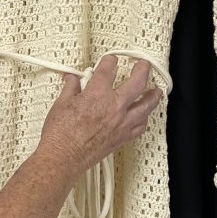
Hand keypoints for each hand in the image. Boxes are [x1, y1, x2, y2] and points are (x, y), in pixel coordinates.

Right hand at [38, 56, 162, 178]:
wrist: (63, 157)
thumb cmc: (61, 135)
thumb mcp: (61, 103)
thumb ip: (71, 87)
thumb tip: (73, 80)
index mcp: (97, 94)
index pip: (108, 69)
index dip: (109, 61)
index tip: (110, 60)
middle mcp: (114, 107)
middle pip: (138, 81)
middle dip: (143, 69)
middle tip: (144, 65)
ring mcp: (121, 123)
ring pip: (147, 105)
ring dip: (153, 95)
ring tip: (156, 90)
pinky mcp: (122, 138)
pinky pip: (141, 126)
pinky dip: (144, 119)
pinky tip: (144, 116)